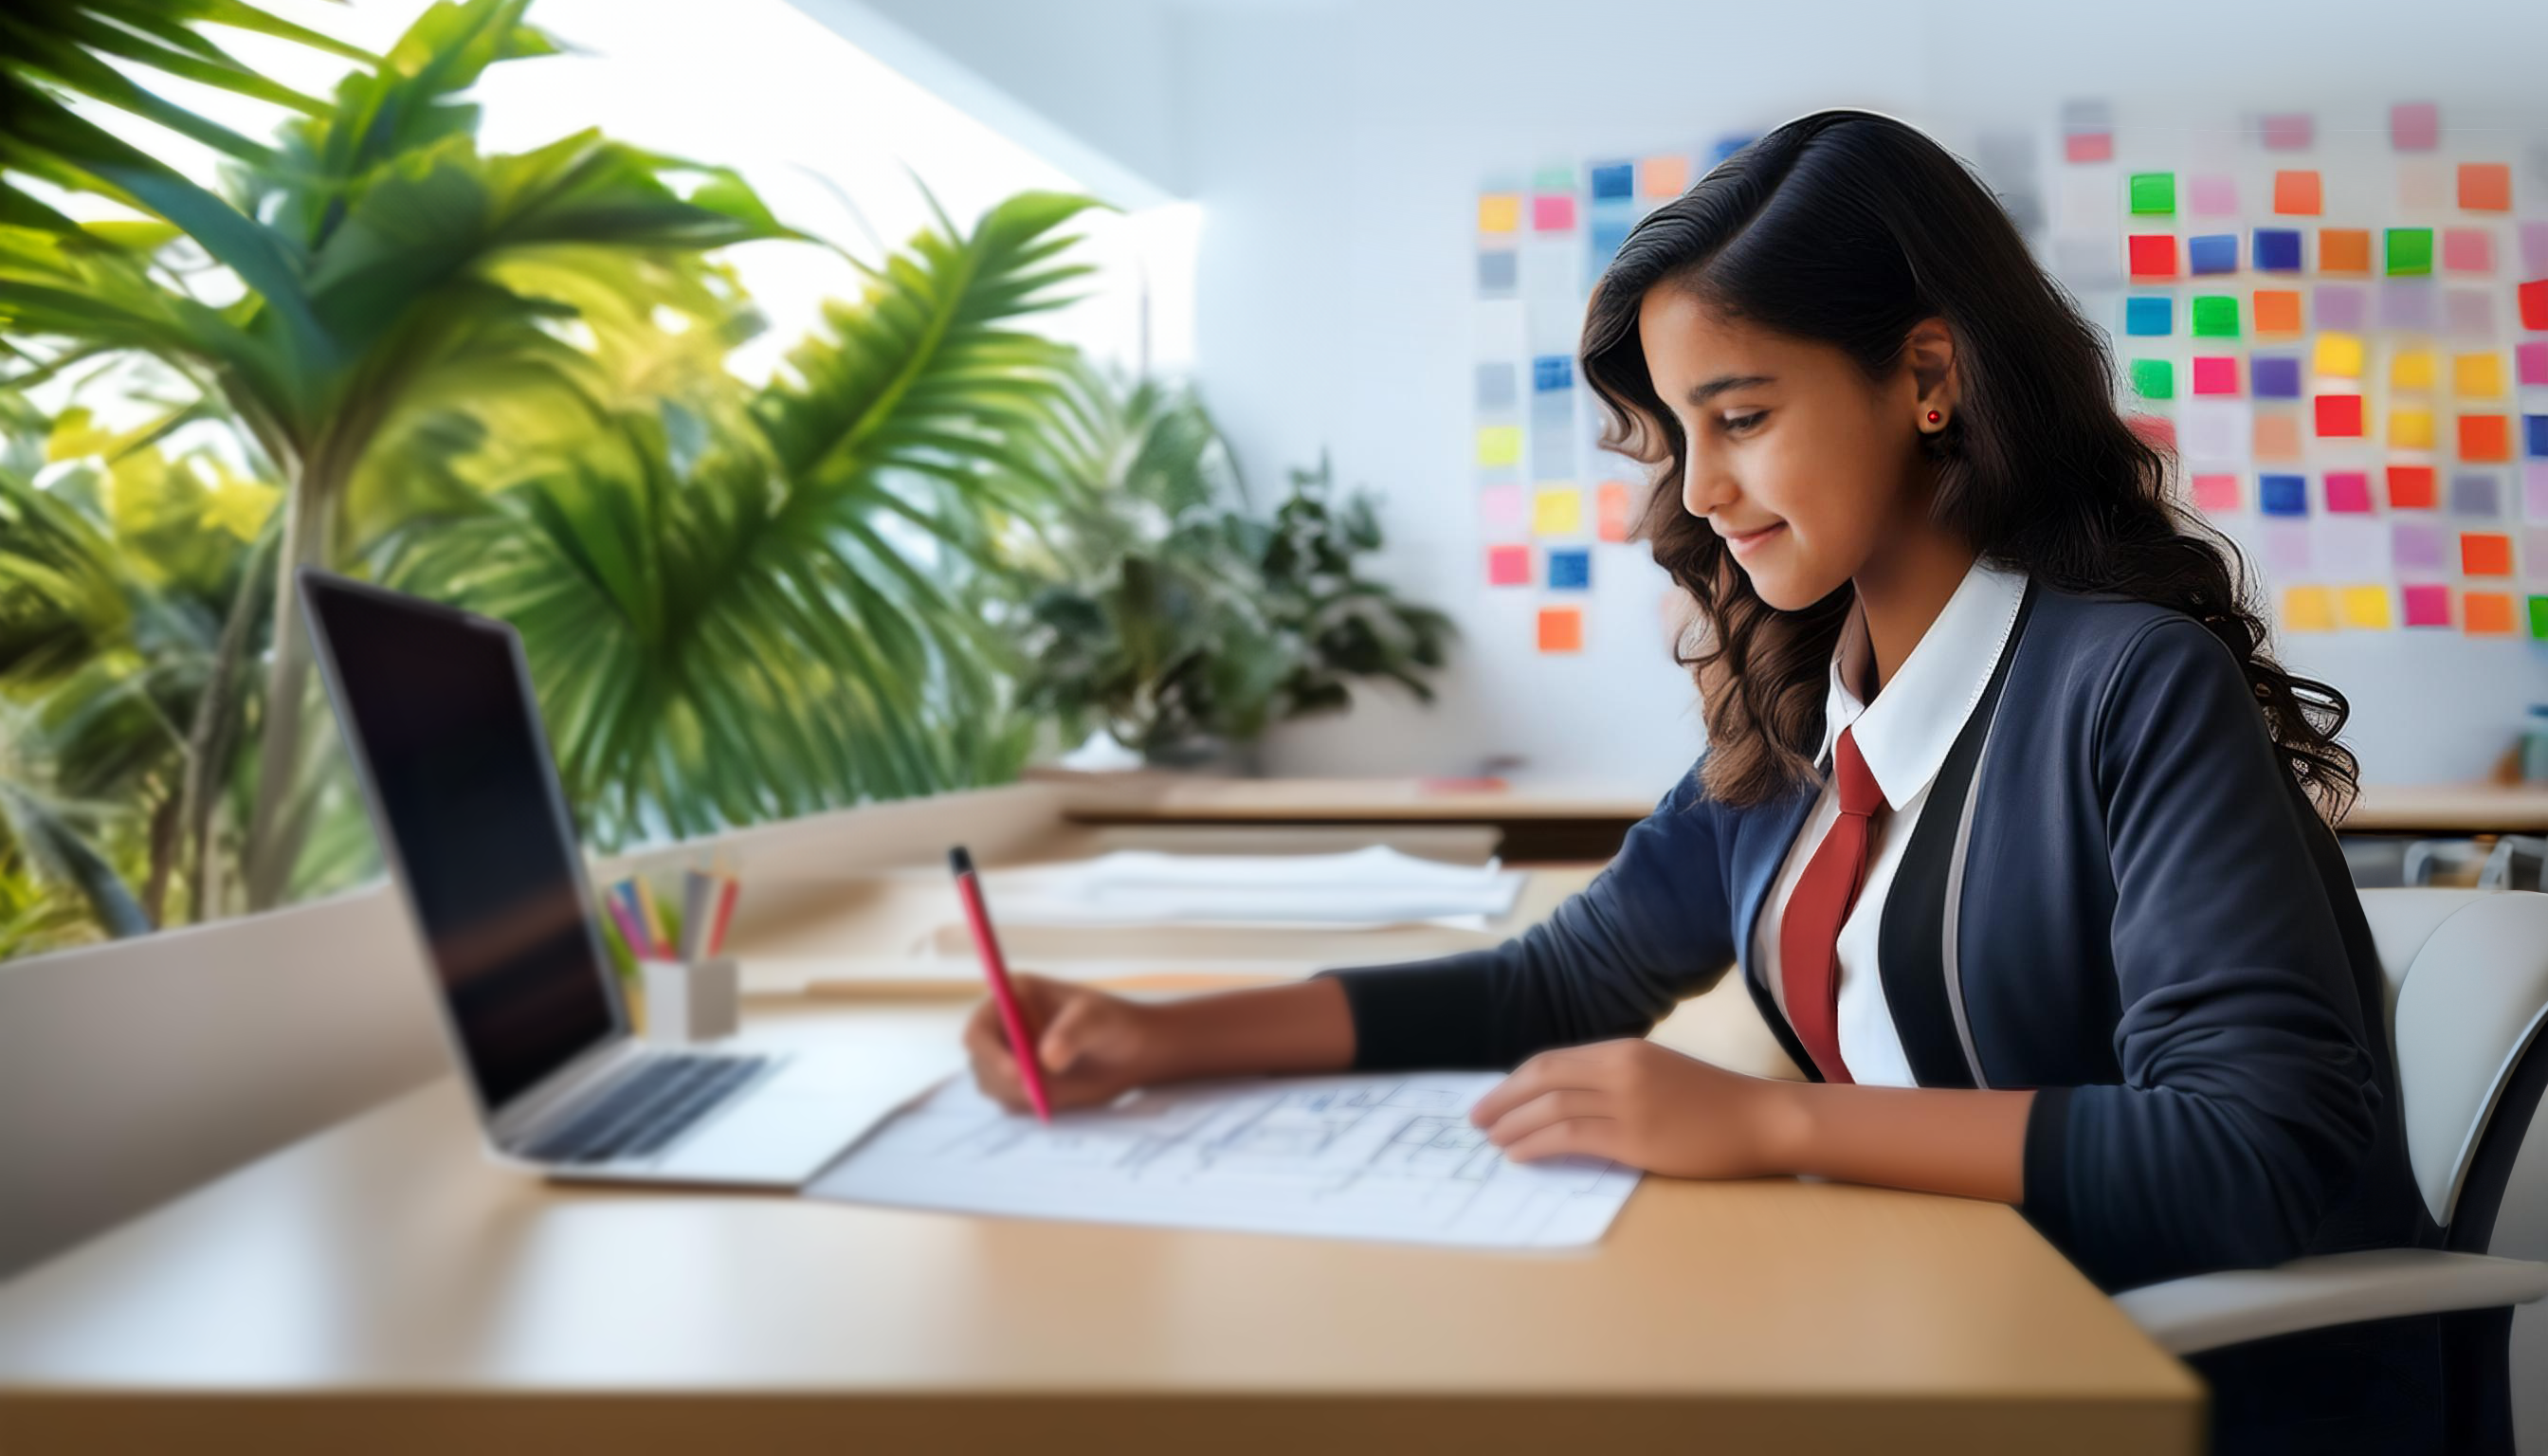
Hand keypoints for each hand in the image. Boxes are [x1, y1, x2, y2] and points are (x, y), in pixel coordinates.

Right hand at [962, 973, 1166, 1114]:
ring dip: (1021, 1095)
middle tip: (1042, 1093)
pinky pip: (1012, 1104)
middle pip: (981, 1065)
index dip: (990, 1053)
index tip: (1018, 1073)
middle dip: (1007, 1082)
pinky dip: (1031, 1107)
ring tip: (1064, 1086)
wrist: (1133, 1053)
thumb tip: (1047, 1059)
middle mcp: (1003, 1029)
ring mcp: (1009, 1058)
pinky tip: (1064, 1093)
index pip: (979, 1029)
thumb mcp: (1098, 1020)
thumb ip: (1073, 1034)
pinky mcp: (1019, 1084)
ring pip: (994, 1088)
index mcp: (1012, 999)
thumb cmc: (1115, 1024)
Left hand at [1470, 1039, 1790, 1179]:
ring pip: (1549, 1107)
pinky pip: (1568, 1136)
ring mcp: (1626, 1101)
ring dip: (1512, 1125)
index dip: (1514, 1081)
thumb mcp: (1658, 1075)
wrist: (1761, 1120)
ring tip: (1493, 1141)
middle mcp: (1619, 1068)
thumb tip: (1566, 1103)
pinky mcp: (1634, 1136)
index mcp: (1623, 1050)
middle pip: (1541, 1077)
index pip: (1552, 1060)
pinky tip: (1518, 1154)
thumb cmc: (1713, 1104)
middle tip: (1476, 1120)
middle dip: (1501, 1099)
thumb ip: (1615, 1081)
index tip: (1492, 1098)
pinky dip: (1534, 1144)